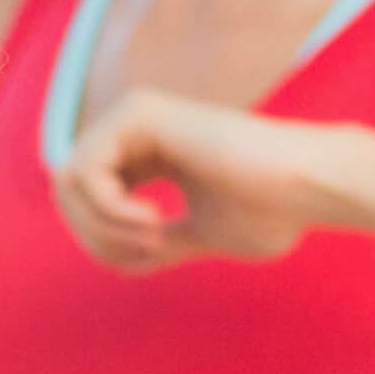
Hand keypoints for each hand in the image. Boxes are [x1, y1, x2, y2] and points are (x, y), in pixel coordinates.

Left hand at [55, 90, 348, 275]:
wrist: (308, 188)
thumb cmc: (270, 212)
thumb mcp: (196, 236)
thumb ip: (153, 239)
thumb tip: (106, 253)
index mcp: (148, 153)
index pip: (85, 200)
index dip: (102, 242)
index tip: (151, 260)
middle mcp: (136, 128)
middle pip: (66, 191)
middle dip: (95, 236)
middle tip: (148, 254)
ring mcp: (135, 115)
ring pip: (67, 182)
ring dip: (103, 227)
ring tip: (155, 240)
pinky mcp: (139, 113)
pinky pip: (82, 172)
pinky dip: (109, 211)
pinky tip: (154, 221)